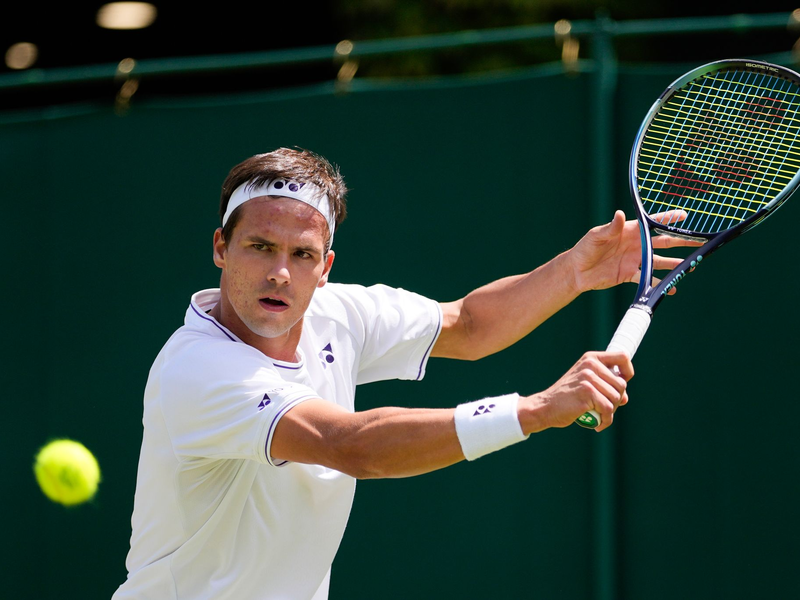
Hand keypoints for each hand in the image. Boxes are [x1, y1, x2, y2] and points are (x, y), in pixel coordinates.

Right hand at [519, 351, 633, 432]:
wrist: (545, 406)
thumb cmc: (566, 397)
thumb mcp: (585, 384)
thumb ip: (604, 386)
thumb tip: (625, 397)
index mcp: (591, 359)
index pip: (622, 357)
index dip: (628, 372)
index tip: (622, 384)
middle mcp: (590, 365)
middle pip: (621, 384)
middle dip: (616, 400)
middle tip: (603, 408)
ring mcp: (588, 378)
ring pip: (616, 398)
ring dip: (610, 411)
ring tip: (599, 415)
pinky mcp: (587, 392)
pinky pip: (608, 409)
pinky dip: (606, 420)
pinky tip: (598, 424)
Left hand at [568, 210, 701, 293]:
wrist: (577, 271)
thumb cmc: (585, 249)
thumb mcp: (596, 236)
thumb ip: (611, 228)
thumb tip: (620, 215)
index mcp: (630, 231)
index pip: (652, 223)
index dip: (668, 219)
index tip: (684, 216)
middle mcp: (636, 244)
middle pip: (663, 242)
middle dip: (681, 241)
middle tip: (699, 241)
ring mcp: (635, 260)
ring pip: (660, 261)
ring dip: (675, 264)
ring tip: (691, 265)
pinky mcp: (630, 274)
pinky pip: (648, 279)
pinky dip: (659, 284)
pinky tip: (670, 288)